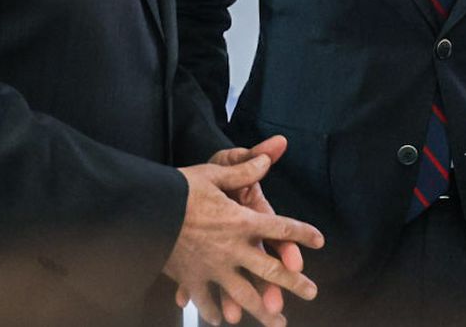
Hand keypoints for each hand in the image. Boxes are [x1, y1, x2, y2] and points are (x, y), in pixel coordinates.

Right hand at [164, 150, 323, 326]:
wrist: (146, 211)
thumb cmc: (180, 188)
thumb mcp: (215, 173)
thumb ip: (245, 169)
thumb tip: (271, 155)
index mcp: (242, 221)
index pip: (281, 228)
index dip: (302, 233)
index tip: (319, 240)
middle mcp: (232, 249)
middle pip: (270, 269)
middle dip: (293, 282)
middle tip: (312, 292)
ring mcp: (213, 268)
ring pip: (244, 294)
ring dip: (262, 309)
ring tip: (279, 321)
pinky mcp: (191, 278)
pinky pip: (206, 300)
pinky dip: (214, 311)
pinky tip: (222, 320)